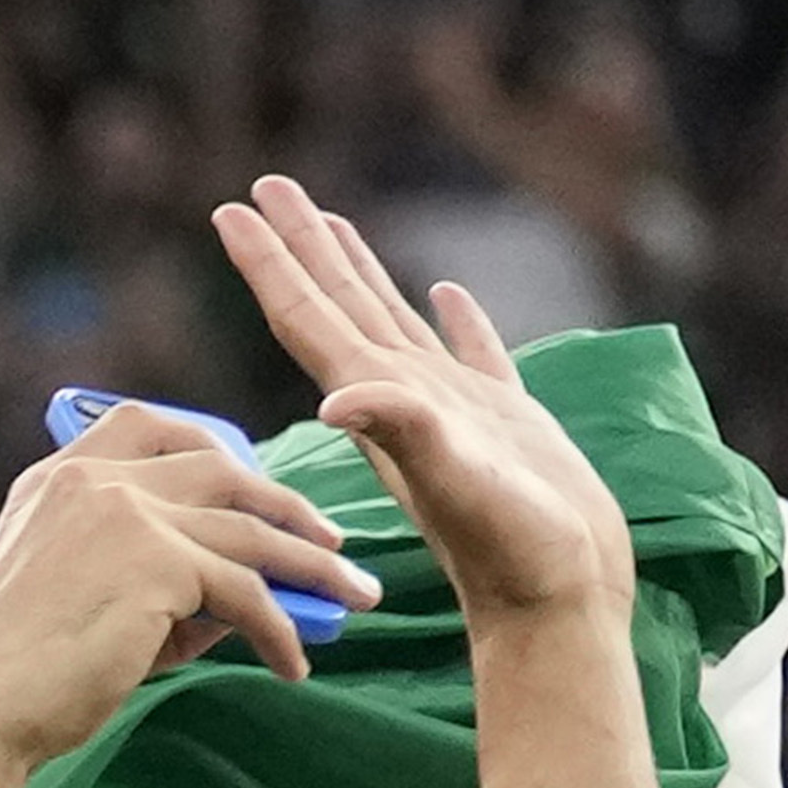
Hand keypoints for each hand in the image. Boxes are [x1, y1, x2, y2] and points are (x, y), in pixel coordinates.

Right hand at [0, 399, 366, 787]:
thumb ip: (154, 574)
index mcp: (56, 478)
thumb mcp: (80, 595)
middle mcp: (91, 481)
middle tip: (330, 543)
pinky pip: (246, 591)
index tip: (255, 485)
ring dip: (313, 566)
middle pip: (222, 469)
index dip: (215, 446)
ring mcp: (126, 514)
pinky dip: (280, 629)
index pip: (150, 426)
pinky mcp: (157, 563)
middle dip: (287, 506)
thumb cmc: (17, 673)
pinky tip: (292, 663)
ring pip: (251, 531)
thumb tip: (249, 592)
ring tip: (352, 598)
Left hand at [212, 173, 627, 632]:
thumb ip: (401, 432)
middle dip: (298, 246)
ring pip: (391, 319)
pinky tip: (449, 292)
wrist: (559, 599)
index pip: (306, 318)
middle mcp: (398, 400)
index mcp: (374, 404)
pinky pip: (473, 353)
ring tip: (331, 221)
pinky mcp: (503, 422)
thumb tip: (334, 398)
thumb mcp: (453, 480)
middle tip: (264, 188)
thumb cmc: (511, 547)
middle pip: (334, 305)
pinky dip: (459, 319)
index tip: (229, 209)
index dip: (268, 264)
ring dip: (359, 270)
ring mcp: (449, 409)